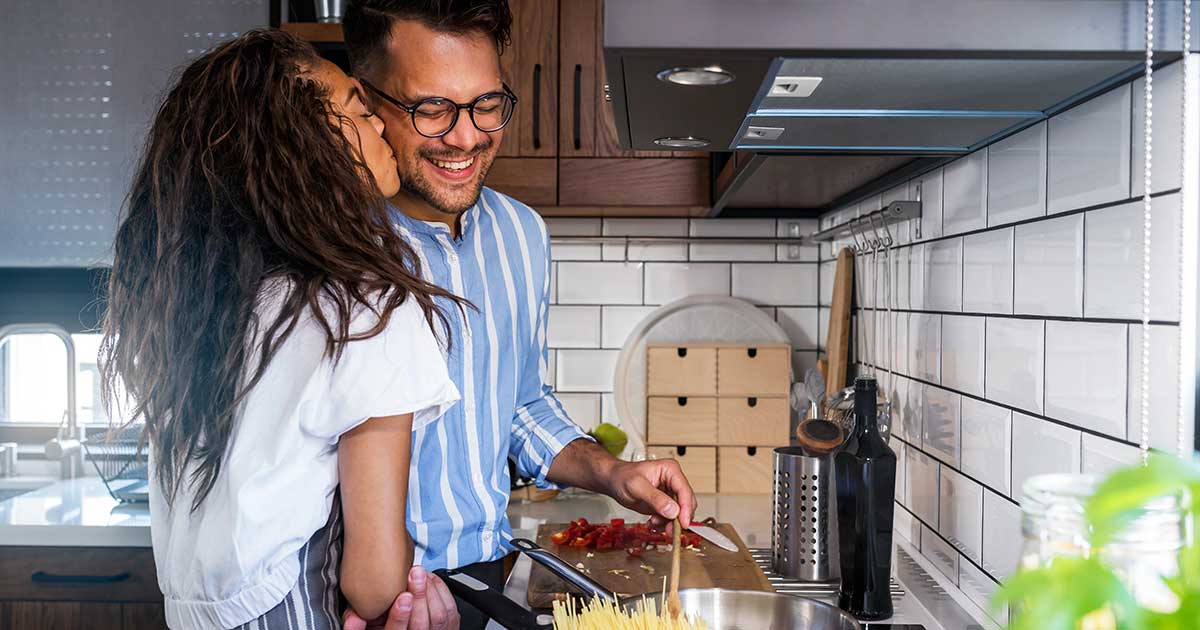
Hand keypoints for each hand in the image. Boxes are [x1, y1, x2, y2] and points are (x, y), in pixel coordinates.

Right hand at [342, 567, 459, 629]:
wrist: (412, 627)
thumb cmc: (390, 624)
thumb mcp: (370, 625)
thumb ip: (357, 624)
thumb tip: (352, 620)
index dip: (401, 616)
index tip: (403, 597)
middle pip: (421, 621)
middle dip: (420, 595)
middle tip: (415, 573)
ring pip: (438, 615)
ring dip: (431, 590)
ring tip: (421, 573)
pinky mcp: (448, 626)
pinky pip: (450, 609)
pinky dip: (441, 591)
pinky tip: (431, 579)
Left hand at [606, 458, 696, 528]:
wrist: (614, 481)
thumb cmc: (622, 477)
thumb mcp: (637, 486)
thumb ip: (655, 498)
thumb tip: (672, 510)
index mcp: (670, 470)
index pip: (684, 490)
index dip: (686, 508)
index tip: (683, 523)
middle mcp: (673, 481)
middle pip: (686, 503)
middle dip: (678, 518)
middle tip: (670, 530)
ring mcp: (670, 493)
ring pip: (680, 513)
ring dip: (669, 522)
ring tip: (654, 523)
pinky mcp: (665, 503)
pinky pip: (671, 517)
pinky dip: (663, 524)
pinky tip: (652, 523)